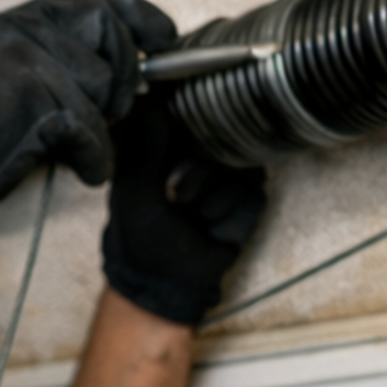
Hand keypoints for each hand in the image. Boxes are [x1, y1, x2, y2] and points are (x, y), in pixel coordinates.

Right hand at [0, 0, 177, 239]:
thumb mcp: (15, 69)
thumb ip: (64, 52)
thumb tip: (132, 55)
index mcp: (18, 18)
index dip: (137, 14)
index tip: (163, 34)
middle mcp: (19, 28)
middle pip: (106, 28)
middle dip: (126, 72)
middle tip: (119, 106)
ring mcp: (24, 59)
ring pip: (102, 83)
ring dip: (103, 124)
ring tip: (82, 141)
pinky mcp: (32, 99)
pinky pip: (89, 125)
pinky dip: (93, 155)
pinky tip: (83, 166)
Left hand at [101, 93, 266, 323]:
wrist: (166, 281)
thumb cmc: (140, 236)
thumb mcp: (133, 189)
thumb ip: (145, 147)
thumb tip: (150, 104)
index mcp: (171, 148)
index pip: (192, 117)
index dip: (187, 131)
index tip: (174, 152)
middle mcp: (204, 157)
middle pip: (222, 140)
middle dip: (195, 175)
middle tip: (175, 199)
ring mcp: (229, 179)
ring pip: (240, 170)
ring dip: (213, 201)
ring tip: (195, 219)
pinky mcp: (249, 204)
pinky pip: (253, 198)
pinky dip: (229, 220)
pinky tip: (212, 232)